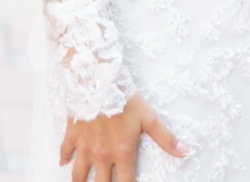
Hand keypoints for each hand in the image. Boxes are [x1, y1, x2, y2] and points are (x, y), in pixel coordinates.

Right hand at [59, 94, 190, 180]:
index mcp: (122, 152)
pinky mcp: (72, 134)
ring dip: (81, 181)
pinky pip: (65, 151)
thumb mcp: (148, 117)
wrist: (97, 78)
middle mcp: (101, 154)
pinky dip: (64, 159)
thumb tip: (186, 152)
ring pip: (79, 175)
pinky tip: (63, 164)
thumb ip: (166, 138)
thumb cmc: (124, 96)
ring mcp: (84, 146)